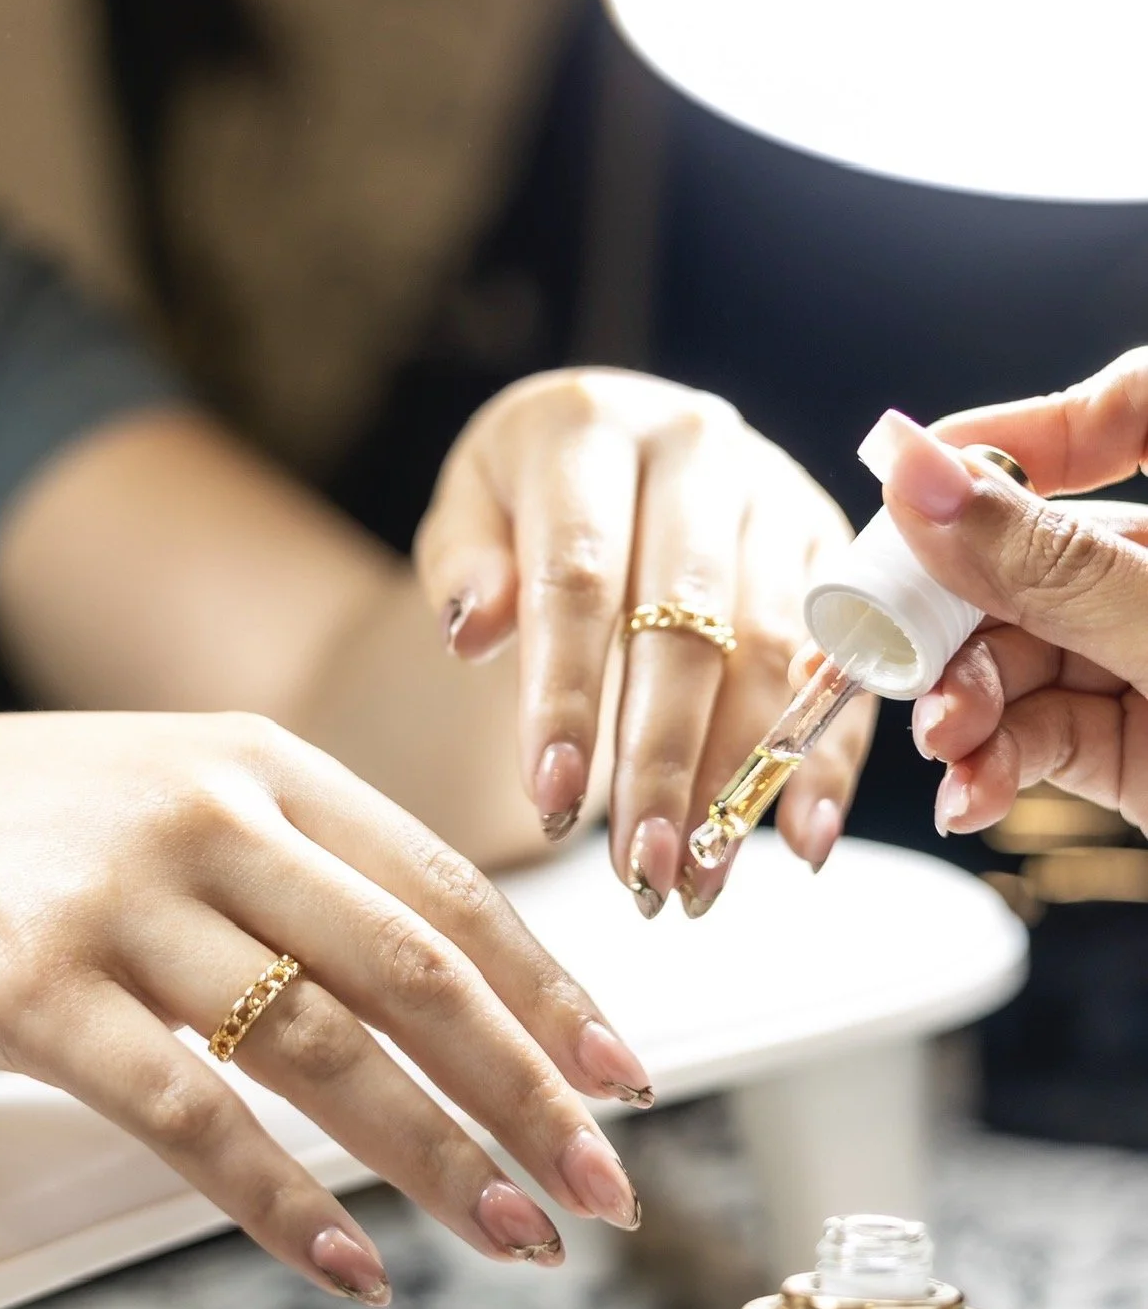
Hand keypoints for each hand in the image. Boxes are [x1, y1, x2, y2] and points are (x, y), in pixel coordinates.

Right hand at [0, 711, 653, 1301]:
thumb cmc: (39, 826)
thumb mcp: (188, 802)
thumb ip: (312, 877)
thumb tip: (457, 996)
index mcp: (270, 764)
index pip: (449, 890)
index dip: (551, 993)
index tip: (622, 1079)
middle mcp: (213, 815)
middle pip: (414, 972)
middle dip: (529, 1091)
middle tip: (604, 1184)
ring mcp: (123, 898)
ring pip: (323, 1048)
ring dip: (438, 1160)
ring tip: (515, 1238)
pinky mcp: (35, 986)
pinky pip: (192, 1117)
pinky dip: (286, 1207)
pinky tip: (351, 1270)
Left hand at [414, 370, 875, 911]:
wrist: (624, 436)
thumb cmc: (530, 496)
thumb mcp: (469, 506)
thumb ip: (462, 564)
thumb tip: (471, 632)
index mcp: (591, 427)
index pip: (580, 578)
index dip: (568, 696)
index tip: (550, 803)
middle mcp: (700, 446)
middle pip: (688, 626)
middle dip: (664, 763)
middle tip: (642, 873)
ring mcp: (780, 492)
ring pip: (771, 653)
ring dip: (742, 779)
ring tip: (701, 880)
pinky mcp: (836, 543)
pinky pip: (845, 664)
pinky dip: (827, 759)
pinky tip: (800, 842)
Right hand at [848, 360, 1147, 835]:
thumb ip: (1055, 564)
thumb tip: (922, 476)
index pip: (1134, 408)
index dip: (1026, 432)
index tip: (926, 476)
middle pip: (1043, 548)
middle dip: (961, 607)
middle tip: (890, 648)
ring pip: (1029, 649)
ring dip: (967, 700)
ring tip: (946, 744)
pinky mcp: (1138, 745)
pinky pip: (1044, 730)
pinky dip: (995, 761)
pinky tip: (970, 790)